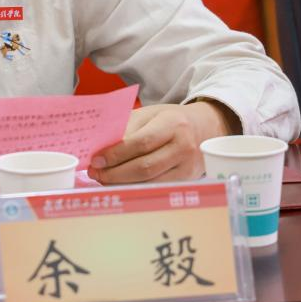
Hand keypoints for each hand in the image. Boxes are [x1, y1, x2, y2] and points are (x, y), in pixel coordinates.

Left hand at [88, 101, 236, 184]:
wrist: (204, 127)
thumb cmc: (170, 119)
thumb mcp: (150, 114)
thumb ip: (127, 128)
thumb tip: (101, 147)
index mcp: (172, 123)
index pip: (140, 142)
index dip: (116, 154)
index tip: (96, 160)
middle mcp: (183, 146)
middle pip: (144, 166)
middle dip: (115, 172)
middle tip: (95, 173)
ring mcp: (187, 166)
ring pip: (150, 181)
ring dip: (122, 183)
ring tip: (104, 179)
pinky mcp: (187, 180)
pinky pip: (157, 187)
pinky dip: (135, 187)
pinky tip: (121, 183)